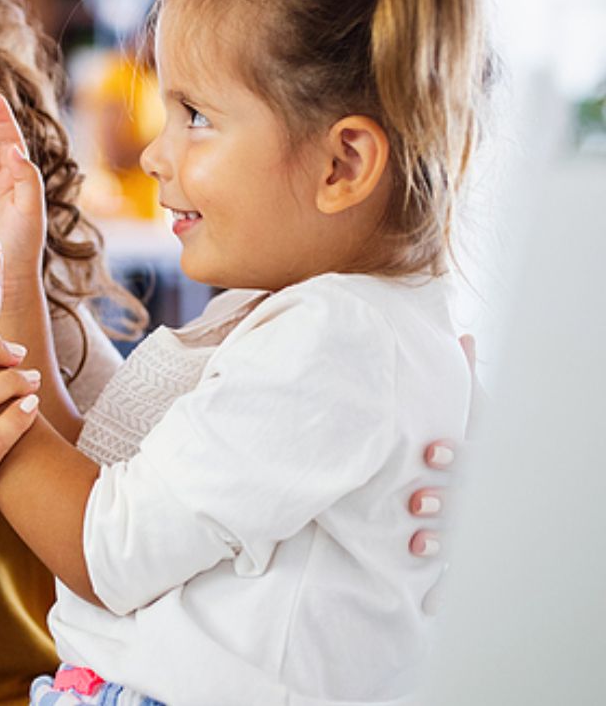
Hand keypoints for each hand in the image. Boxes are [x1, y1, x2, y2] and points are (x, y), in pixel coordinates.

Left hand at [411, 333, 481, 614]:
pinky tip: (429, 603)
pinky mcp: (474, 555)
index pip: (475, 456)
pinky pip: (464, 578)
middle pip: (470, 500)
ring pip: (468, 539)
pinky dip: (447, 591)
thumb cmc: (490, 444)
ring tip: (416, 543)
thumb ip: (469, 380)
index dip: (454, 454)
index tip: (429, 451)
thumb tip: (462, 334)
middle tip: (417, 500)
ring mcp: (484, 527)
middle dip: (445, 501)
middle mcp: (489, 495)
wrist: (521, 493)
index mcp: (486, 460)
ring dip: (443, 542)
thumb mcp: (481, 412)